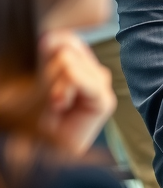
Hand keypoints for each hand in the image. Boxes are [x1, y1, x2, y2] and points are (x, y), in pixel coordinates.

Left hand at [35, 30, 115, 155]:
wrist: (38, 149)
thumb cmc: (32, 115)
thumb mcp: (40, 72)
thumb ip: (53, 49)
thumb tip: (56, 37)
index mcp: (80, 62)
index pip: (67, 38)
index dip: (48, 52)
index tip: (42, 79)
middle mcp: (95, 72)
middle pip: (68, 47)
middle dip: (49, 70)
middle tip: (49, 97)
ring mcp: (102, 85)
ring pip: (69, 61)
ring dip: (53, 84)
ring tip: (55, 105)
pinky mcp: (104, 101)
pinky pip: (77, 77)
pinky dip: (62, 91)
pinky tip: (61, 106)